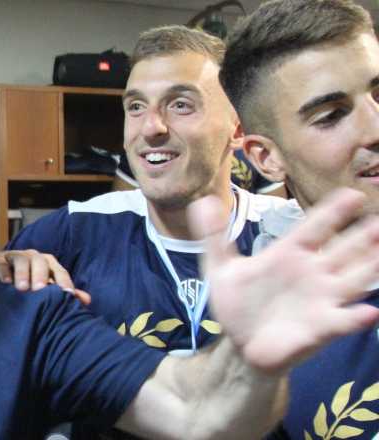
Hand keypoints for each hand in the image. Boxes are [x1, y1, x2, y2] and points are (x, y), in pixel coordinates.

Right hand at [0, 250, 89, 304]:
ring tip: (22, 289)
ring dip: (22, 274)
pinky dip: (3, 272)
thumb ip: (62, 293)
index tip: (67, 295)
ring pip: (21, 260)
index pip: (59, 271)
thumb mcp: (44, 288)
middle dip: (41, 275)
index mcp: (47, 263)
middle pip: (40, 261)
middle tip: (40, 290)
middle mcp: (32, 257)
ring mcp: (14, 257)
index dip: (64, 282)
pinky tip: (5, 283)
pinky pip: (1, 263)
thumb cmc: (25, 282)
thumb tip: (87, 300)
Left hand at [193, 188, 378, 373]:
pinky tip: (369, 312)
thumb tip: (203, 201)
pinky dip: (357, 317)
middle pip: (346, 249)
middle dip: (366, 235)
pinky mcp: (322, 327)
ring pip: (356, 278)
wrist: (239, 345)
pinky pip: (344, 320)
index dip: (334, 212)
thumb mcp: (220, 269)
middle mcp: (313, 272)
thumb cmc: (237, 304)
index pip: (316, 227)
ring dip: (373, 265)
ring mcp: (322, 299)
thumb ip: (213, 236)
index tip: (352, 194)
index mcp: (289, 253)